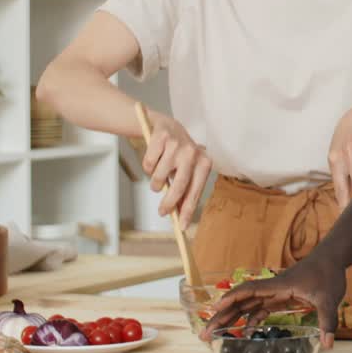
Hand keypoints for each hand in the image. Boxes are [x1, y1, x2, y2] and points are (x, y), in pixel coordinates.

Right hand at [141, 111, 211, 228]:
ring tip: (157, 176)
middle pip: (179, 186)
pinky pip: (148, 164)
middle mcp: (193, 153)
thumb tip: (180, 216)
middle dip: (169, 203)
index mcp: (204, 163)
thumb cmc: (178, 154)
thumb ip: (185, 190)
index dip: (188, 210)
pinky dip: (147, 167)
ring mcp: (177, 144)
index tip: (182, 226)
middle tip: (162, 212)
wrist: (166, 126)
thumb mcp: (186, 170)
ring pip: (159, 177)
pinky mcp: (161, 138)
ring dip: (155, 182)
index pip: (196, 191)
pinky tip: (153, 159)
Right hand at [200, 255, 346, 348]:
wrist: (332, 259)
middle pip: (242, 301)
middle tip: (205, 333)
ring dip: (231, 319)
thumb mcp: (330, 299)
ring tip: (214, 334)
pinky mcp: (281, 297)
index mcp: (279, 285)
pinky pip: (260, 309)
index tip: (214, 308)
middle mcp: (272, 288)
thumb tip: (328, 345)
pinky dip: (251, 320)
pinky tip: (246, 332)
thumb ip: (327, 321)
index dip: (231, 298)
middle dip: (222, 316)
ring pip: (247, 306)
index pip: (249, 290)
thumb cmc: (329, 274)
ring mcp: (275, 293)